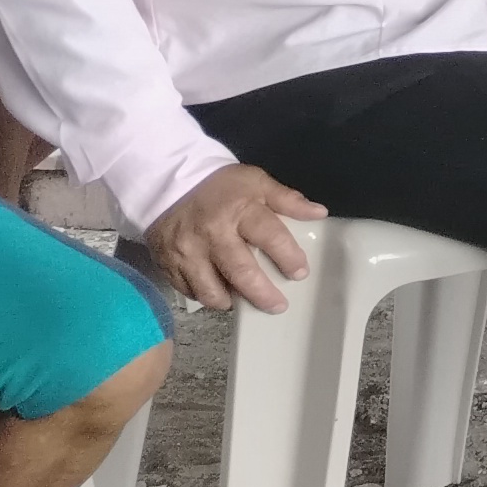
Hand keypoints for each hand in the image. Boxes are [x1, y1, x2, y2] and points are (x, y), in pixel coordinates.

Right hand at [146, 162, 326, 313]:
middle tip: (278, 306)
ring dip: (230, 301)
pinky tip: (217, 294)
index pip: (271, 238)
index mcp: (238, 211)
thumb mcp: (256, 182)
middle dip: (262, 294)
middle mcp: (211, 234)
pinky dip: (204, 296)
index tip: (300, 273)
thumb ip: (287, 200)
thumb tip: (319, 213)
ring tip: (243, 302)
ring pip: (209, 289)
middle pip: (241, 272)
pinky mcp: (167, 262)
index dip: (289, 257)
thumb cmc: (220, 185)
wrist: (168, 181)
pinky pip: (187, 289)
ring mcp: (186, 252)